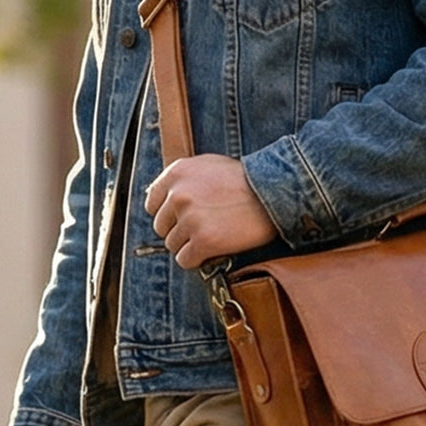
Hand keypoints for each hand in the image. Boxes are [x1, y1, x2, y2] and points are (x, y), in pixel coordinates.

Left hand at [145, 154, 277, 268]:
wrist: (272, 193)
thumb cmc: (245, 179)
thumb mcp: (208, 165)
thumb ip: (182, 179)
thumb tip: (159, 196)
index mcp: (176, 173)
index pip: (152, 204)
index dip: (167, 215)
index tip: (181, 220)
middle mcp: (178, 195)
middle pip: (161, 227)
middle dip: (179, 231)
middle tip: (201, 230)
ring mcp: (190, 219)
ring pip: (173, 246)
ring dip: (189, 247)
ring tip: (211, 239)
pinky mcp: (203, 241)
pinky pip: (185, 260)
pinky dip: (196, 260)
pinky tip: (211, 252)